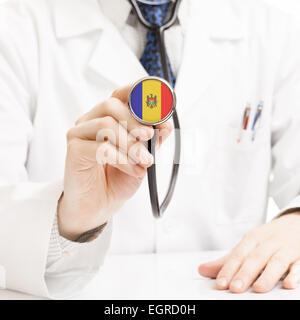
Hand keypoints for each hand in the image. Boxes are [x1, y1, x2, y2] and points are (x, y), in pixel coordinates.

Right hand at [58, 85, 171, 240]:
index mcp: (107, 118)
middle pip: (111, 105)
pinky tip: (133, 170)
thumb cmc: (117, 179)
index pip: (120, 95)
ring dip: (131, 144)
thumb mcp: (141, 157)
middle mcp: (91, 121)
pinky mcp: (74, 151)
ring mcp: (79, 134)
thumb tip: (165, 125)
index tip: (157, 105)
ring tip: (144, 160)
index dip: (138, 93)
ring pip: (106, 125)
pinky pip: (101, 148)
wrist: (99, 206)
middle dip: (136, 121)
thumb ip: (151, 140)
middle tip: (150, 136)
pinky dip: (123, 159)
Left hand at [198, 213, 299, 292]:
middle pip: (255, 258)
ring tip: (258, 289)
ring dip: (267, 275)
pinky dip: (295, 274)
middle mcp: (268, 242)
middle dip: (245, 273)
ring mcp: (285, 248)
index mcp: (252, 239)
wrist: (297, 221)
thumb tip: (202, 270)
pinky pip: (298, 265)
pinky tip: (289, 284)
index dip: (228, 269)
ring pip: (276, 261)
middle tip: (235, 288)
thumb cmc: (269, 237)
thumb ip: (227, 260)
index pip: (238, 255)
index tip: (220, 283)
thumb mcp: (248, 245)